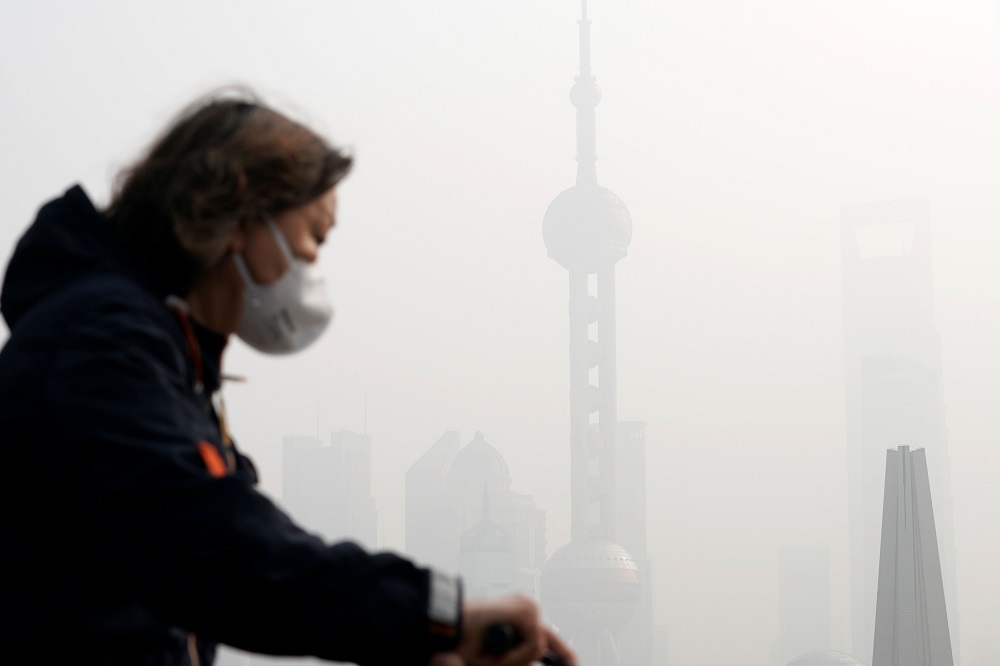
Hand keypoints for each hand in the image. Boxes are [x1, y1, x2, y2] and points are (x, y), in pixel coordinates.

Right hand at [430, 594, 575, 665]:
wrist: (448, 626)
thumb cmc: (466, 638)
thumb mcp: (499, 653)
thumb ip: (520, 656)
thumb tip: (538, 659)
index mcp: (519, 612)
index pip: (545, 632)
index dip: (560, 648)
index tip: (572, 660)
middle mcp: (526, 605)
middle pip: (544, 641)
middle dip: (530, 657)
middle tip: (552, 662)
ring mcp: (527, 606)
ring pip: (538, 646)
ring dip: (516, 659)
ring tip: (494, 657)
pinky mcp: (525, 611)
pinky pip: (533, 646)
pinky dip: (515, 657)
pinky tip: (498, 654)